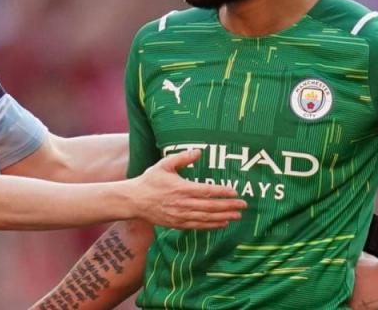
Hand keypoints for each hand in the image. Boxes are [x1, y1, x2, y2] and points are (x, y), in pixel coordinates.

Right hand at [131, 149, 245, 228]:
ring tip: (237, 216)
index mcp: (181, 188)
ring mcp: (180, 216)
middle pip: (210, 206)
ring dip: (223, 217)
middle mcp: (183, 204)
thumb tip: (199, 151)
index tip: (235, 192)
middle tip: (243, 205)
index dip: (222, 192)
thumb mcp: (164, 164)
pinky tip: (222, 223)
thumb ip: (182, 158)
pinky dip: (211, 225)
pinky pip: (198, 226)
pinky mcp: (177, 224)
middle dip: (229, 206)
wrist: (134, 200)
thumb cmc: (150, 180)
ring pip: (206, 218)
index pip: (207, 191)